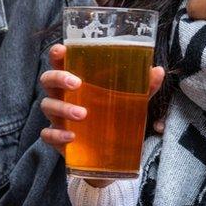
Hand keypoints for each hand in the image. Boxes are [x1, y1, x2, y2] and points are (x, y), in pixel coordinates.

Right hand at [40, 44, 165, 155]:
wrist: (108, 154)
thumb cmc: (113, 117)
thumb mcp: (130, 101)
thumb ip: (142, 87)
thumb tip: (157, 71)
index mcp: (76, 81)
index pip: (61, 63)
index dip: (57, 55)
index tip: (61, 51)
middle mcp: (63, 96)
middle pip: (47, 80)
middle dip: (58, 78)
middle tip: (77, 83)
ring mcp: (57, 117)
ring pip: (48, 106)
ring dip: (63, 108)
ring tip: (83, 114)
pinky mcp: (57, 138)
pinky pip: (47, 135)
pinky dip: (57, 135)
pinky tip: (72, 137)